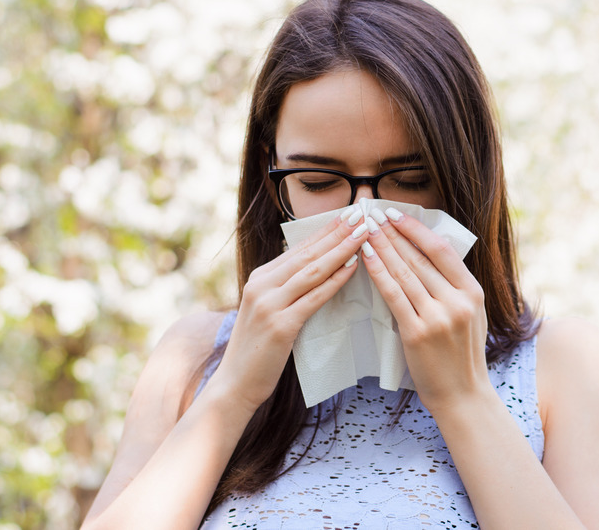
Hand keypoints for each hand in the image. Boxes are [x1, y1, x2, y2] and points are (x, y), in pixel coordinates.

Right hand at [208, 212, 367, 412]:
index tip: (348, 214)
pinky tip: (353, 267)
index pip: (299, 248)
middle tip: (361, 213)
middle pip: (307, 253)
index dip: (325, 230)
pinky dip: (335, 280)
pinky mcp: (280, 325)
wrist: (235, 384)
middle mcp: (262, 285)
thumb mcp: (267, 310)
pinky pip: (314, 297)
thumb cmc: (257, 350)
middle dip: (336, 231)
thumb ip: (285, 289)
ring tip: (363, 234)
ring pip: (313, 270)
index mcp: (260, 278)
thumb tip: (315, 268)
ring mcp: (269, 304)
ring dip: (341, 249)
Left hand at [359, 209, 490, 413]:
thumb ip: (453, 288)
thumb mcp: (470, 315)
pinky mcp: (417, 333)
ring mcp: (438, 317)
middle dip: (393, 233)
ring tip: (365, 230)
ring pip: (405, 273)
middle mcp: (458, 301)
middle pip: (419, 258)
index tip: (396, 214)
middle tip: (372, 214)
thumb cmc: (461, 356)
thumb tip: (425, 254)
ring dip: (382, 247)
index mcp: (473, 292)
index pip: (442, 250)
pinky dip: (378, 274)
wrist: (462, 396)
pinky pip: (393, 296)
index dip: (416, 230)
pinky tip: (366, 258)